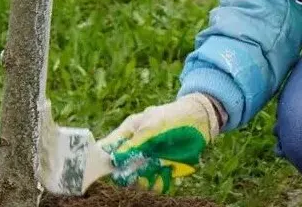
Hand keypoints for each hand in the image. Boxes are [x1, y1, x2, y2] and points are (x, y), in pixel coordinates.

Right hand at [98, 93, 219, 192]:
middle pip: (121, 170)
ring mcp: (148, 161)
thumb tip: (115, 158)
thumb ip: (134, 142)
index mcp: (127, 134)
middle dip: (127, 174)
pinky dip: (159, 183)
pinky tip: (166, 173)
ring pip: (137, 180)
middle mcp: (135, 150)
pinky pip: (155, 184)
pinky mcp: (162, 170)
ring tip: (155, 170)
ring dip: (143, 180)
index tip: (102, 168)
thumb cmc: (172, 117)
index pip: (107, 148)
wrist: (199, 121)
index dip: (102, 159)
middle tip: (137, 171)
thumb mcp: (152, 125)